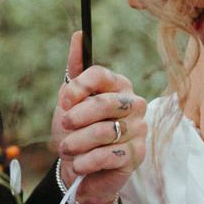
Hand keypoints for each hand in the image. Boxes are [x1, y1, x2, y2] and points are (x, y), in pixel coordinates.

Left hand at [52, 31, 146, 203]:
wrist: (80, 169)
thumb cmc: (76, 131)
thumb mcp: (69, 100)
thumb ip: (75, 69)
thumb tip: (78, 34)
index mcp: (119, 84)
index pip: (99, 74)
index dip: (77, 88)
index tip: (64, 102)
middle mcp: (134, 103)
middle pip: (103, 103)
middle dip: (76, 117)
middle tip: (64, 126)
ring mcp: (139, 129)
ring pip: (103, 131)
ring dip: (76, 143)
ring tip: (67, 149)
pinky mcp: (137, 154)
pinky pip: (108, 155)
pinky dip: (86, 161)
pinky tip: (80, 164)